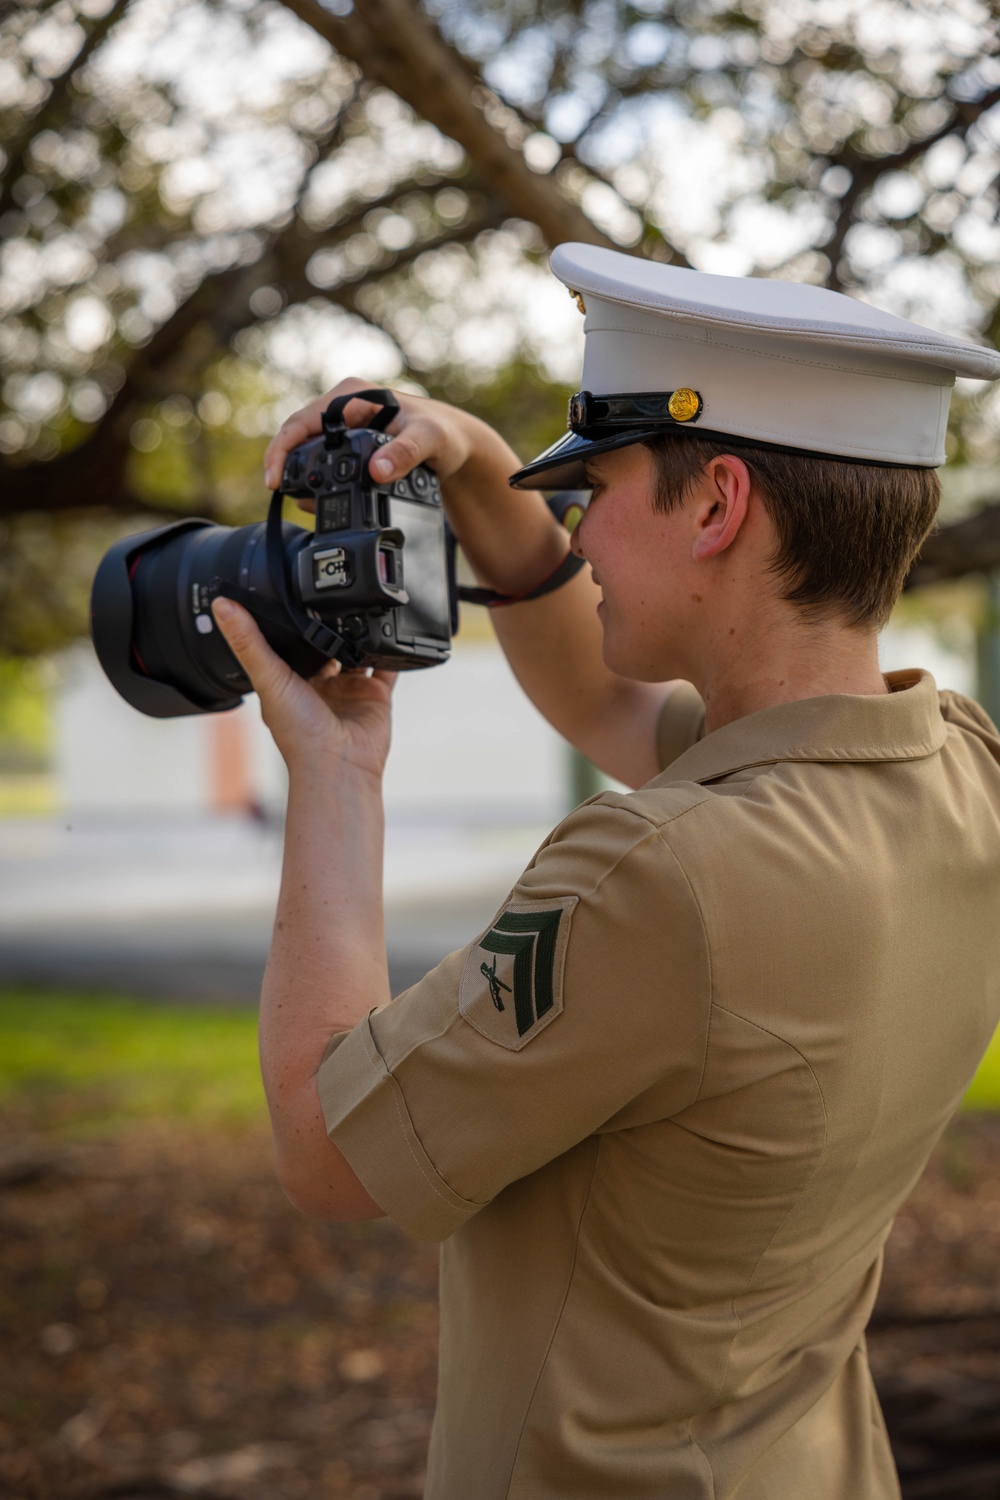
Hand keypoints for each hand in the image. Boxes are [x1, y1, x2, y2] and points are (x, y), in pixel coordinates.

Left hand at [210, 597, 394, 781]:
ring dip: (360, 632)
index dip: (291, 622)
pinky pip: (387, 667)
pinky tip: (392, 629)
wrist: (340, 764)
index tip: (290, 593)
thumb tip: (222, 606)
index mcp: (290, 683)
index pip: (290, 644)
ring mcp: (350, 690)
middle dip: (329, 625)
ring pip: (357, 652)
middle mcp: (321, 686)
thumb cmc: (299, 735)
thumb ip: (248, 642)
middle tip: (331, 595)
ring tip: (361, 605)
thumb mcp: (268, 679)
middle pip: (326, 646)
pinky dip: (392, 651)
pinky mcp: (376, 695)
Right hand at [263, 376, 477, 496]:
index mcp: (352, 395)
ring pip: (308, 454)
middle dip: (288, 469)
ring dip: (304, 480)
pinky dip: (319, 484)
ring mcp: (343, 428)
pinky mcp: (348, 446)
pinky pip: (323, 463)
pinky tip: (322, 502)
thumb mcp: (429, 440)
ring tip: (312, 506)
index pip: (302, 421)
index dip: (282, 450)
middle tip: (288, 498)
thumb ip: (405, 453)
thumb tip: (377, 470)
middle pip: (299, 438)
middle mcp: (343, 408)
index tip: (275, 480)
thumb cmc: (442, 432)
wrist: (454, 442)